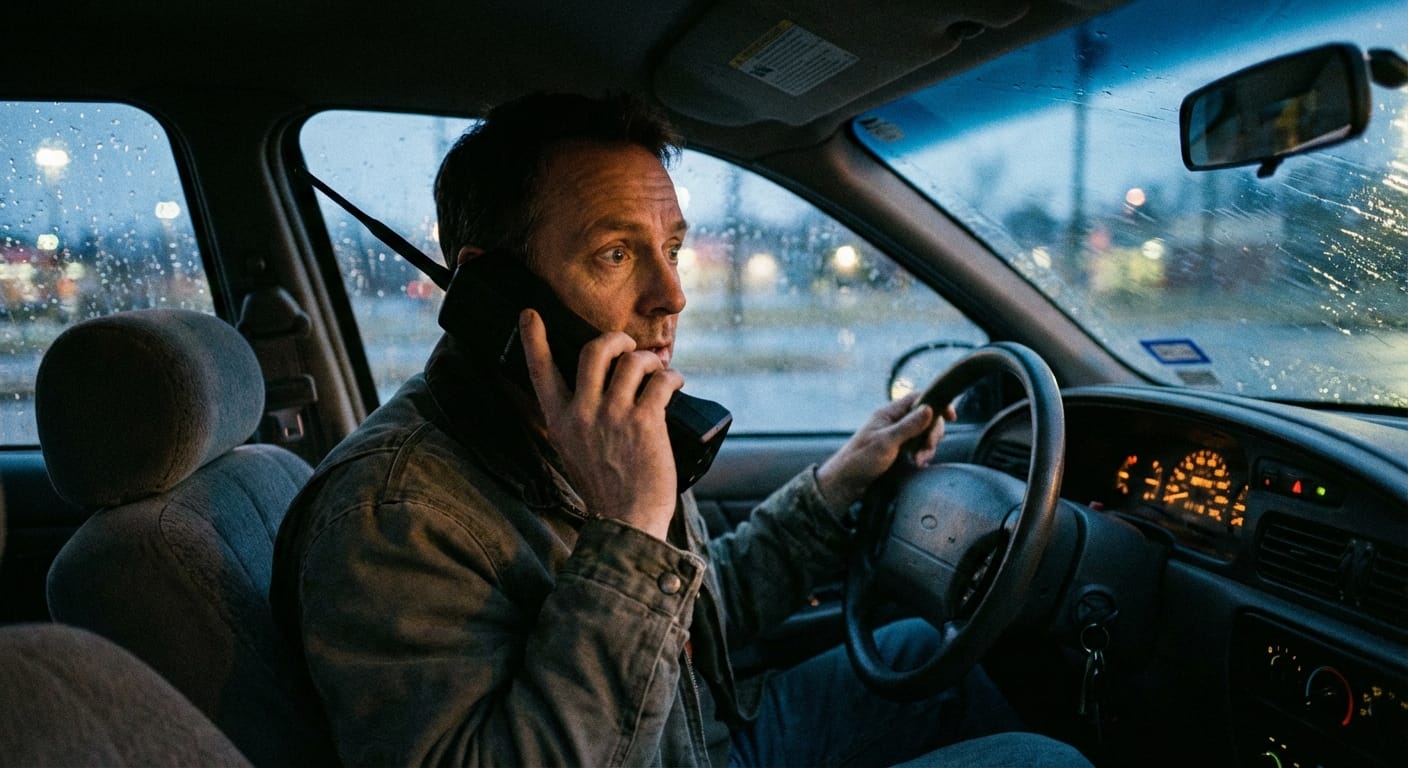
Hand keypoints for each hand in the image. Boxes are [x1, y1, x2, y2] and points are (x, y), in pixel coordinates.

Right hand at [519, 309, 680, 539]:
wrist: (626, 521)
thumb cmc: (607, 489)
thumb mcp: (576, 452)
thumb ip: (580, 420)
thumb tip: (603, 388)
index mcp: (560, 421)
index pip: (540, 372)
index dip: (535, 340)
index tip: (530, 314)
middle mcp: (582, 413)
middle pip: (594, 350)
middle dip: (615, 339)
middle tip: (628, 346)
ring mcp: (612, 415)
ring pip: (631, 360)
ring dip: (649, 359)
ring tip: (658, 371)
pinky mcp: (644, 421)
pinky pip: (660, 380)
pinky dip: (672, 377)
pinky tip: (675, 384)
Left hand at [815, 394, 957, 513]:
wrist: (847, 482)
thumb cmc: (860, 460)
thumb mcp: (886, 442)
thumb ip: (908, 426)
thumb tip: (929, 408)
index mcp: (889, 413)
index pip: (918, 398)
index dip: (937, 404)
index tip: (951, 417)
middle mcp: (894, 421)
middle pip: (926, 417)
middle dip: (932, 434)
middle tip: (927, 450)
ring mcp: (897, 435)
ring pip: (924, 434)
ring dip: (927, 447)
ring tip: (919, 462)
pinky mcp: (898, 449)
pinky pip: (918, 446)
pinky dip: (922, 454)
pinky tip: (918, 463)